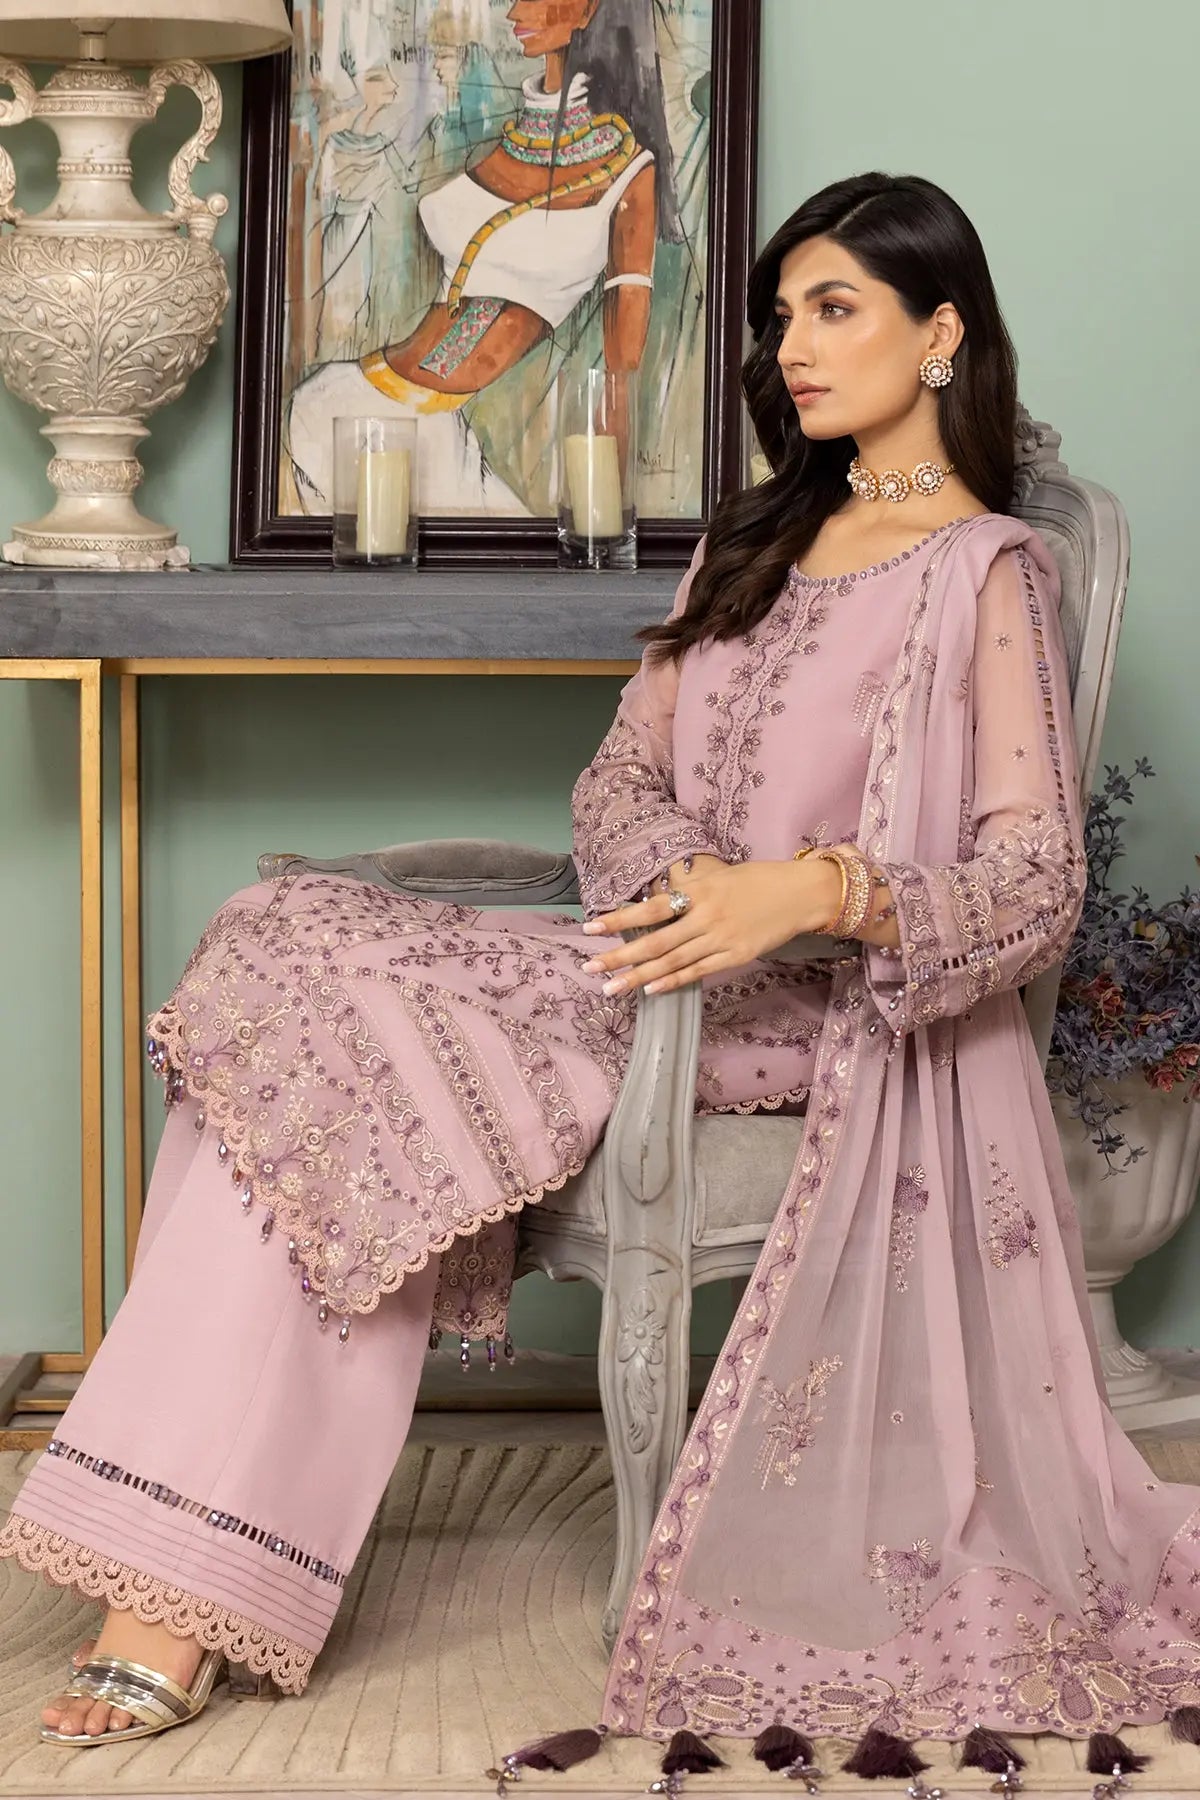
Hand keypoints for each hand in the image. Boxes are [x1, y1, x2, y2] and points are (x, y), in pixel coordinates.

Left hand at [580, 852, 841, 996]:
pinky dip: (673, 981)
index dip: (620, 919)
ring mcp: (721, 939)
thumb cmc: (756, 881)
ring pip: (672, 961)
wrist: (799, 894)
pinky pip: (698, 972)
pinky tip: (651, 989)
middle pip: (655, 941)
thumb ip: (689, 892)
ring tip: (611, 987)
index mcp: (699, 893)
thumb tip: (656, 902)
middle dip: (620, 956)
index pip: (651, 908)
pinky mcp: (735, 956)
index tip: (590, 926)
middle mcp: (706, 916)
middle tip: (591, 967)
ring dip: (639, 976)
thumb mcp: (718, 878)